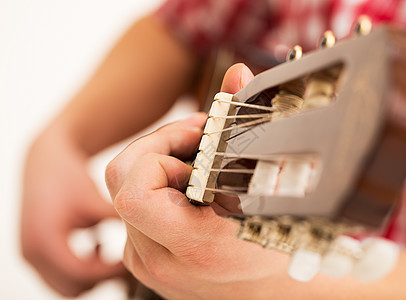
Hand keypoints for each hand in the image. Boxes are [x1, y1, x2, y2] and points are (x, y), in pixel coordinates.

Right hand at [21, 127, 124, 296]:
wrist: (43, 161)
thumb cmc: (68, 176)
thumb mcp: (94, 198)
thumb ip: (116, 217)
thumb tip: (147, 232)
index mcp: (46, 239)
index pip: (82, 274)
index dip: (110, 271)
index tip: (131, 258)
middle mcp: (33, 252)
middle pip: (73, 287)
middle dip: (101, 278)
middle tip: (127, 261)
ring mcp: (30, 254)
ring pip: (65, 285)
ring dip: (90, 276)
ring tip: (113, 253)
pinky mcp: (35, 251)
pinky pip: (60, 274)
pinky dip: (80, 268)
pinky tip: (99, 244)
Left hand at [106, 64, 293, 298]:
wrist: (278, 294)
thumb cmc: (284, 246)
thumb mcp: (272, 187)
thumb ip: (248, 124)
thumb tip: (236, 75)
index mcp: (194, 247)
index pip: (133, 191)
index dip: (160, 152)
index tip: (196, 140)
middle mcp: (160, 261)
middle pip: (120, 183)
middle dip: (157, 147)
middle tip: (195, 137)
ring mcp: (148, 265)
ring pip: (124, 195)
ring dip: (159, 167)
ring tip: (200, 162)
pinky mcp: (145, 262)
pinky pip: (132, 214)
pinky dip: (158, 190)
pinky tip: (190, 188)